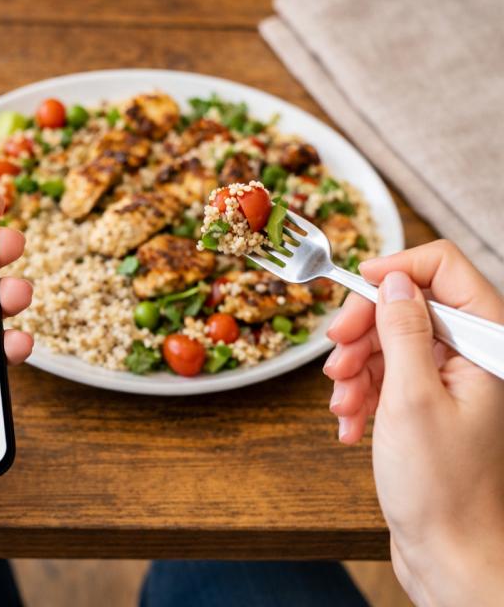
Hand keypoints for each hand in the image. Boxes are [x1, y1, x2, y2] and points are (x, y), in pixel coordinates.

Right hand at [323, 240, 503, 605]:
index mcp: (485, 344)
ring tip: (343, 403)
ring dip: (356, 369)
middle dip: (363, 329)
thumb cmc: (442, 487)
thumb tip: (394, 281)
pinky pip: (385, 376)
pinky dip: (361, 394)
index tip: (353, 286)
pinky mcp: (428, 403)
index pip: (444, 268)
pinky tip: (350, 422)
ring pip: (389, 342)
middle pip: (407, 305)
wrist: (449, 551)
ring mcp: (449, 380)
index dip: (396, 270)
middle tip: (335, 356)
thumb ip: (402, 330)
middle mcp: (471, 355)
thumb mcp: (411, 398)